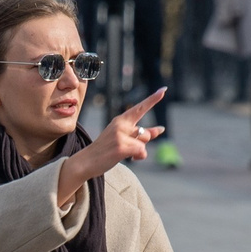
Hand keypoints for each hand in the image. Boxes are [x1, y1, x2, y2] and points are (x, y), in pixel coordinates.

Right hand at [56, 88, 165, 203]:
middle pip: (145, 134)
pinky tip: (127, 158)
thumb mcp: (123, 138)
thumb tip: (160, 129)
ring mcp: (120, 136)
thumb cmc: (106, 149)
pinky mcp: (121, 147)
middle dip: (143, 143)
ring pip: (143, 144)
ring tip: (124, 153)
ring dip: (139, 152)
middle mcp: (121, 125)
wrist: (86, 161)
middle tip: (128, 148)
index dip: (153, 99)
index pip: (140, 108)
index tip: (164, 90)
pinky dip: (138, 157)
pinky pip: (141, 152)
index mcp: (120, 120)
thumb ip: (141, 134)